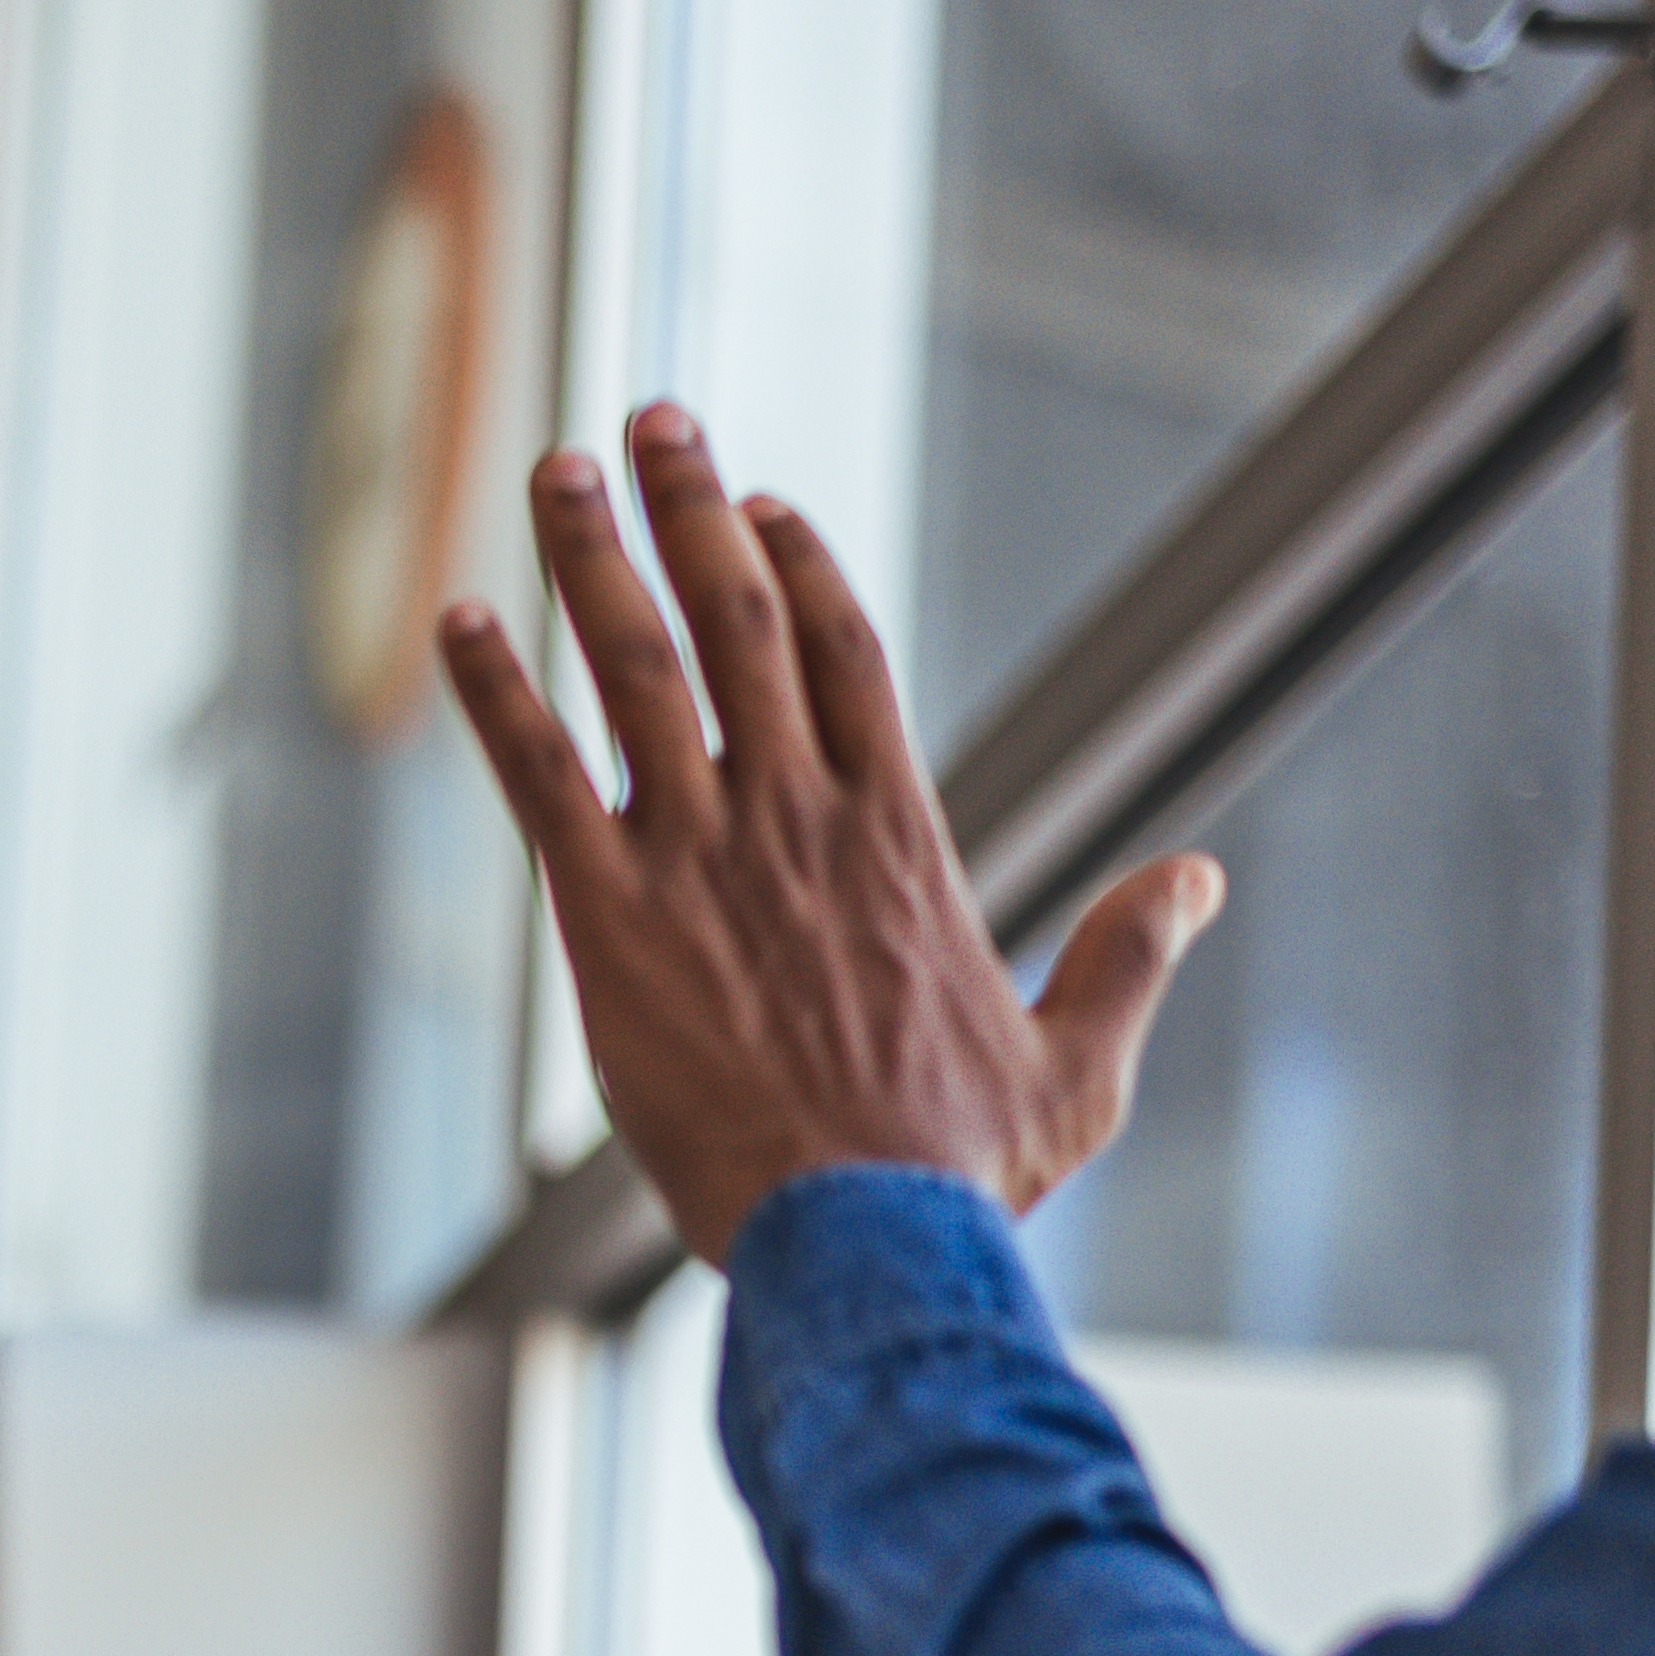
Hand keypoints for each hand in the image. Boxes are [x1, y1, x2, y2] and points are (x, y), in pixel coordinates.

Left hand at [433, 403, 1226, 1261]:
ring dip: (589, 557)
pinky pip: (542, 778)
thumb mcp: (1077, 1062)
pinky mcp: (613, 921)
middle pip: (741, 619)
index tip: (758, 505)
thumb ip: (1127, 957)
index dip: (797, 567)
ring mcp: (703, 859)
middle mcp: (797, 816)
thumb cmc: (961, 1166)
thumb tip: (1197, 877)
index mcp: (898, 830)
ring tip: (556, 469)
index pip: (844, 652)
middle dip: (690, 509)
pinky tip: (457, 622)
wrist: (862, 1233)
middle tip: (650, 422)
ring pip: (638, 666)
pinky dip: (497, 694)